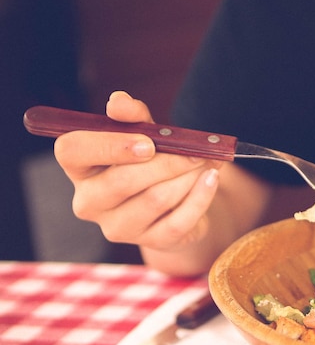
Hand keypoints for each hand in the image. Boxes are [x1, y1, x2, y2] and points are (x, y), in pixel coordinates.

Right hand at [54, 91, 220, 256]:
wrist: (177, 206)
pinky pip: (179, 220)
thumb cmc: (151, 164)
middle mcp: (90, 203)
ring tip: (207, 161)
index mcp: (80, 169)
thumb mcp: (143, 136)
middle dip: (166, 162)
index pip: (72, 152)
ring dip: (187, 176)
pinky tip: (212, 178)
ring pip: (155, 199)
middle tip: (197, 150)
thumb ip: (132, 117)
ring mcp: (119, 228)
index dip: (109, 145)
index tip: (148, 143)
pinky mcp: (152, 242)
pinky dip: (201, 196)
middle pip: (121, 181)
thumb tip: (120, 102)